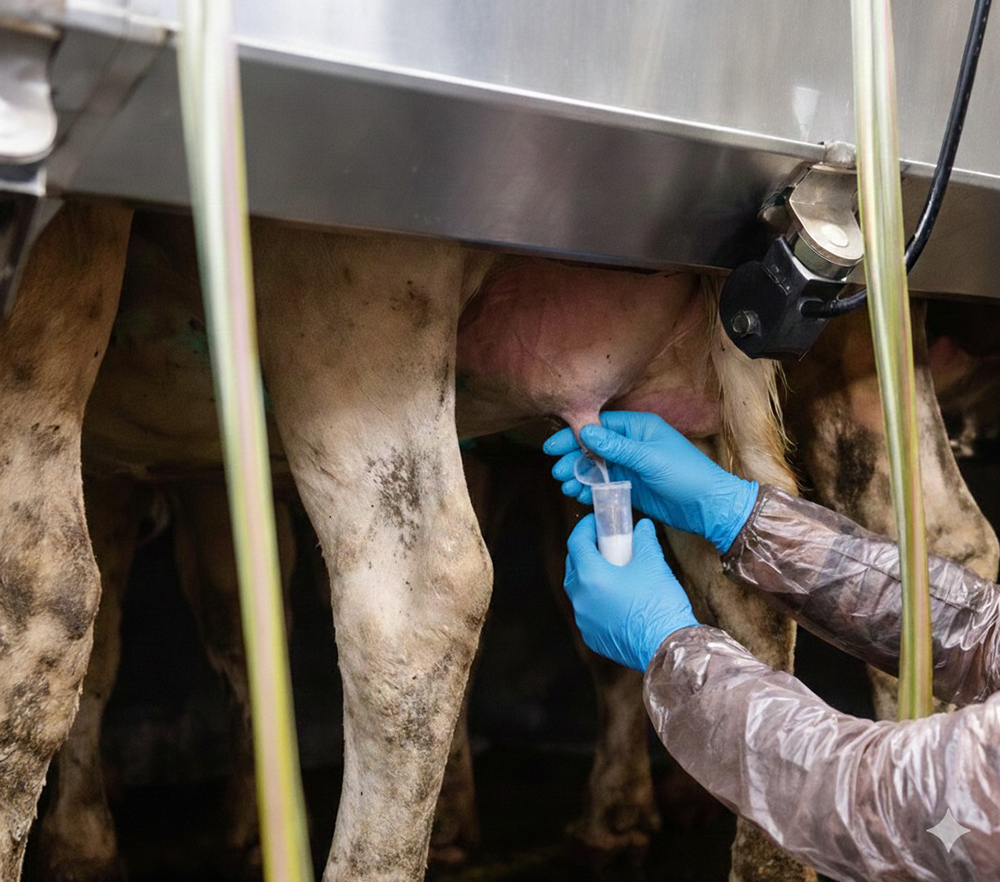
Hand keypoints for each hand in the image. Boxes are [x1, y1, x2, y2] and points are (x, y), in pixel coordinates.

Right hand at [544, 411, 757, 552]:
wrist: (708, 507)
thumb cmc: (687, 475)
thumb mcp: (649, 458)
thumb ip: (616, 446)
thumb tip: (585, 432)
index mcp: (639, 427)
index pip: (598, 426)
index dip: (574, 435)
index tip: (552, 447)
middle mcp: (632, 444)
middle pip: (593, 447)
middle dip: (573, 458)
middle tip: (558, 471)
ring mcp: (631, 466)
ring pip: (596, 467)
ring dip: (579, 476)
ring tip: (566, 486)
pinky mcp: (631, 487)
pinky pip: (605, 485)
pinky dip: (590, 490)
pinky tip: (579, 495)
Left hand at [564, 515, 699, 670]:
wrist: (668, 646)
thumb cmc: (659, 602)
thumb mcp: (652, 563)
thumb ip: (643, 540)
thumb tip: (643, 526)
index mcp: (590, 576)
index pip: (576, 542)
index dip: (585, 528)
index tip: (595, 522)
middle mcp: (580, 599)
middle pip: (573, 566)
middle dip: (586, 551)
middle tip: (604, 544)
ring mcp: (584, 620)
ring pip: (579, 591)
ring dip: (590, 577)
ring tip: (612, 571)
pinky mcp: (592, 637)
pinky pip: (588, 612)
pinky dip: (596, 601)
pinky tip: (615, 598)